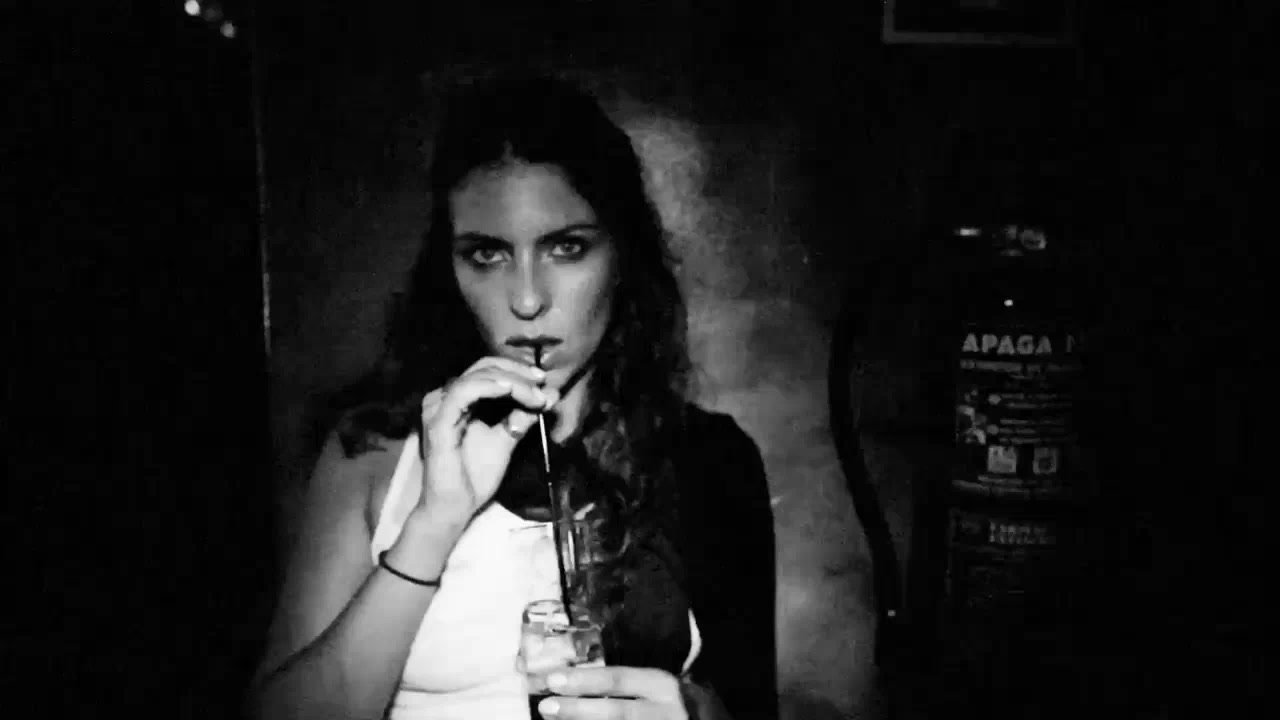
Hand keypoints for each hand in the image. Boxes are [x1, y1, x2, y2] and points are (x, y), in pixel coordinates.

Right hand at [418, 356, 557, 520]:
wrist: (455, 506)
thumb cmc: (474, 476)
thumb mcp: (507, 438)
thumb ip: (524, 416)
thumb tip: (550, 393)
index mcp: (459, 399)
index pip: (488, 370)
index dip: (518, 370)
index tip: (544, 381)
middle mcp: (445, 397)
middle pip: (483, 367)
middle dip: (517, 372)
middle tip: (541, 381)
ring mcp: (439, 407)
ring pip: (477, 376)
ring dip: (510, 381)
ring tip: (533, 394)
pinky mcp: (438, 420)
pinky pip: (464, 392)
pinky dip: (489, 386)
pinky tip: (510, 390)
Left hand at [533, 666, 725, 719]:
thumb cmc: (660, 703)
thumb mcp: (646, 688)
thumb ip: (614, 687)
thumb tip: (564, 686)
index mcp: (659, 685)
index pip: (618, 679)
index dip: (585, 680)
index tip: (552, 680)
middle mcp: (662, 711)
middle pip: (617, 712)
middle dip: (579, 710)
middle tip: (546, 707)